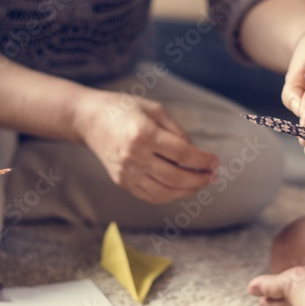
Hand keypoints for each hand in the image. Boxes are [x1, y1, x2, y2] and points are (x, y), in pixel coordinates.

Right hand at [75, 91, 217, 203]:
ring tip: (200, 183)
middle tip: (213, 176)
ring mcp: (126, 172)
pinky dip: (170, 195)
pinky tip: (181, 188)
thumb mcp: (155, 110)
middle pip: (175, 177)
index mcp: (144, 134)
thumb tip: (195, 154)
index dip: (203, 160)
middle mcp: (134, 156)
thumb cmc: (124, 109)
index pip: (182, 154)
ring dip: (187, 191)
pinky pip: (150, 196)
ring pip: (164, 192)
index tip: (216, 161)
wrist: (89, 119)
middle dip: (199, 179)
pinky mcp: (121, 181)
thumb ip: (177, 131)